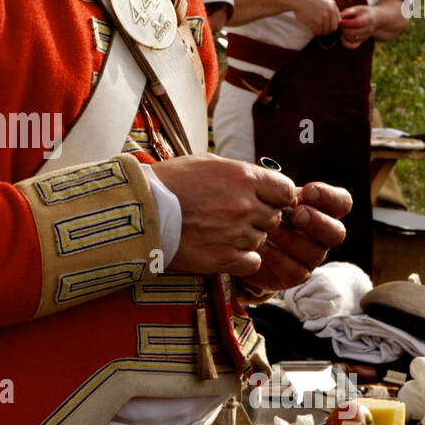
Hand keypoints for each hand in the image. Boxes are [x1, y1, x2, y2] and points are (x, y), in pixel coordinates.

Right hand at [151, 155, 296, 277]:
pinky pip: (252, 262)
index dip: (277, 197)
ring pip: (260, 240)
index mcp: (243, 177)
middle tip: (232, 217)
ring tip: (219, 232)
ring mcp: (235, 233)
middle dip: (258, 218)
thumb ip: (239, 172)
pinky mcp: (223, 258)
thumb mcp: (206, 162)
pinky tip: (222, 250)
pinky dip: (241, 259)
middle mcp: (245, 205)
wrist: (139, 210)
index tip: (265, 201)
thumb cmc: (168, 182)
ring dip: (246, 238)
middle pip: (273, 218)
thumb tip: (260, 182)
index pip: (285, 191)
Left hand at [239, 181, 351, 297]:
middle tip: (297, 214)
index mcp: (322, 210)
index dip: (330, 197)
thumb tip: (286, 191)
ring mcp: (311, 257)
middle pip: (337, 233)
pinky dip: (277, 258)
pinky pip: (295, 272)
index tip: (308, 191)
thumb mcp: (270, 195)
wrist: (242, 238)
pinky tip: (260, 248)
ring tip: (270, 230)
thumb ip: (281, 191)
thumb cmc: (260, 209)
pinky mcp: (295, 275)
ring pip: (315, 252)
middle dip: (317, 222)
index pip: (342, 203)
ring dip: (292, 239)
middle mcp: (322, 235)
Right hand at [289, 0, 340, 35]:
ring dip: (319, 31)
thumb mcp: (324, 0)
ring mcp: (323, 17)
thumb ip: (331, 9)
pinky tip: (311, 28)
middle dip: (327, 30)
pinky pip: (317, 32)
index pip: (338, 21)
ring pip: (324, 31)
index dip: (332, 25)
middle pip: (333, 28)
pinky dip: (314, 32)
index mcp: (333, 5)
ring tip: (315, 28)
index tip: (327, 25)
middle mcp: (330, 11)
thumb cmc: (309, 0)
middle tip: (321, 30)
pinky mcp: (315, 23)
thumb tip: (338, 21)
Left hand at [338, 4, 375, 48]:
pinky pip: (352, 46)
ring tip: (342, 28)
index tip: (341, 20)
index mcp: (368, 19)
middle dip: (343, 29)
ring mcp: (365, 37)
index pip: (357, 23)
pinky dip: (345, 43)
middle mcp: (369, 29)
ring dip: (344, 34)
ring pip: (351, 39)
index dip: (346, 23)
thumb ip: (348, 12)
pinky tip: (342, 36)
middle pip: (353, 33)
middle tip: (340, 24)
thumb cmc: (362, 13)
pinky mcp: (361, 42)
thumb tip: (338, 16)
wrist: (374, 19)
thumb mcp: (357, 9)